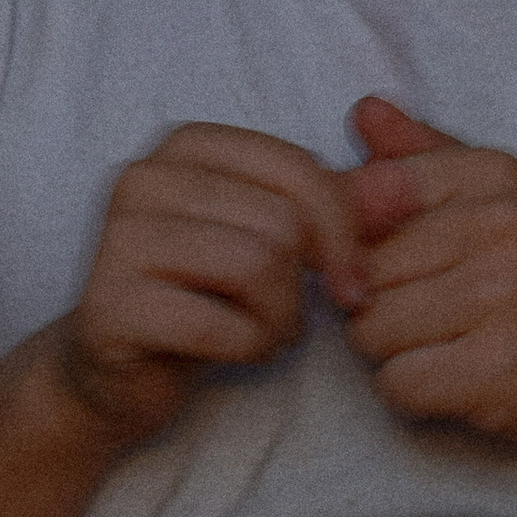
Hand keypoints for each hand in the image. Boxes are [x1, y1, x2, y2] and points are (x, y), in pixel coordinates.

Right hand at [56, 122, 364, 446]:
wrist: (119, 371)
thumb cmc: (210, 295)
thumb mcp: (277, 238)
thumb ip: (340, 205)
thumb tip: (405, 183)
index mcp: (186, 144)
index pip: (299, 169)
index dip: (344, 231)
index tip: (350, 280)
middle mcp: (142, 176)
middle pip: (282, 222)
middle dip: (304, 285)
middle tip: (287, 315)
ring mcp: (117, 239)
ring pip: (259, 267)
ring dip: (280, 319)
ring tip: (262, 331)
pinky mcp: (110, 307)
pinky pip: (224, 325)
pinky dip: (249, 348)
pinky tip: (234, 350)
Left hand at [341, 95, 516, 459]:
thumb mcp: (494, 200)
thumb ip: (422, 156)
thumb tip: (363, 109)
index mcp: (497, 175)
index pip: (368, 196)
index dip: (366, 240)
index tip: (410, 259)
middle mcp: (506, 227)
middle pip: (362, 269)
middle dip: (377, 301)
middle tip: (437, 312)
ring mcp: (506, 299)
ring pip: (370, 329)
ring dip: (391, 350)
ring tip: (447, 344)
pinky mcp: (500, 371)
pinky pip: (397, 382)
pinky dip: (412, 392)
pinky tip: (457, 380)